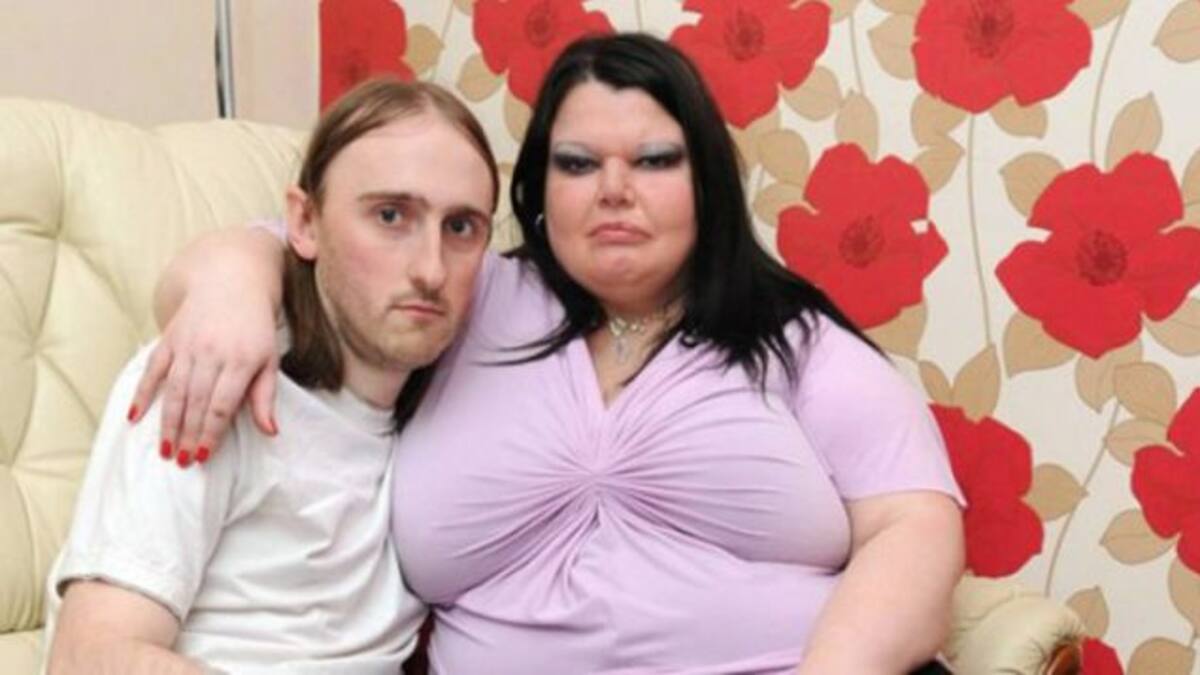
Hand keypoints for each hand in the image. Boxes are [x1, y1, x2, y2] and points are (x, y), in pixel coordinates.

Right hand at [128, 281, 278, 465]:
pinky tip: (135, 417)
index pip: (222, 406)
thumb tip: (270, 432)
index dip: (211, 433)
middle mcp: (212, 354)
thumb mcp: (269, 359)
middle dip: (188, 435)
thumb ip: (265, 396)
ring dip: (167, 423)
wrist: (231, 281)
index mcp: (241, 361)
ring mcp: (188, 346)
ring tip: (164, 450)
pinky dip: (143, 393)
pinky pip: (153, 370)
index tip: (204, 457)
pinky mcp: (169, 339)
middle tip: (182, 462)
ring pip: (174, 391)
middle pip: (196, 402)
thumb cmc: (255, 327)